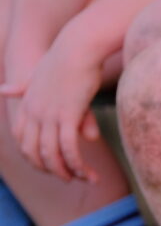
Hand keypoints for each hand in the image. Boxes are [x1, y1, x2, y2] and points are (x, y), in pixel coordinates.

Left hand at [4, 43, 102, 181]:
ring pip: (52, 154)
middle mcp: (33, 112)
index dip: (33, 156)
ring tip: (82, 178)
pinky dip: (77, 164)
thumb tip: (2, 90)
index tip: (49, 165)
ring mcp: (49, 115)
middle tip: (67, 178)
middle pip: (34, 151)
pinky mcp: (68, 115)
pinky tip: (88, 172)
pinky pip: (69, 148)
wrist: (78, 47)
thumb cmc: (64, 58)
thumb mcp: (37, 75)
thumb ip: (21, 88)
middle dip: (50, 169)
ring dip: (66, 171)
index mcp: (26, 103)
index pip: (21, 139)